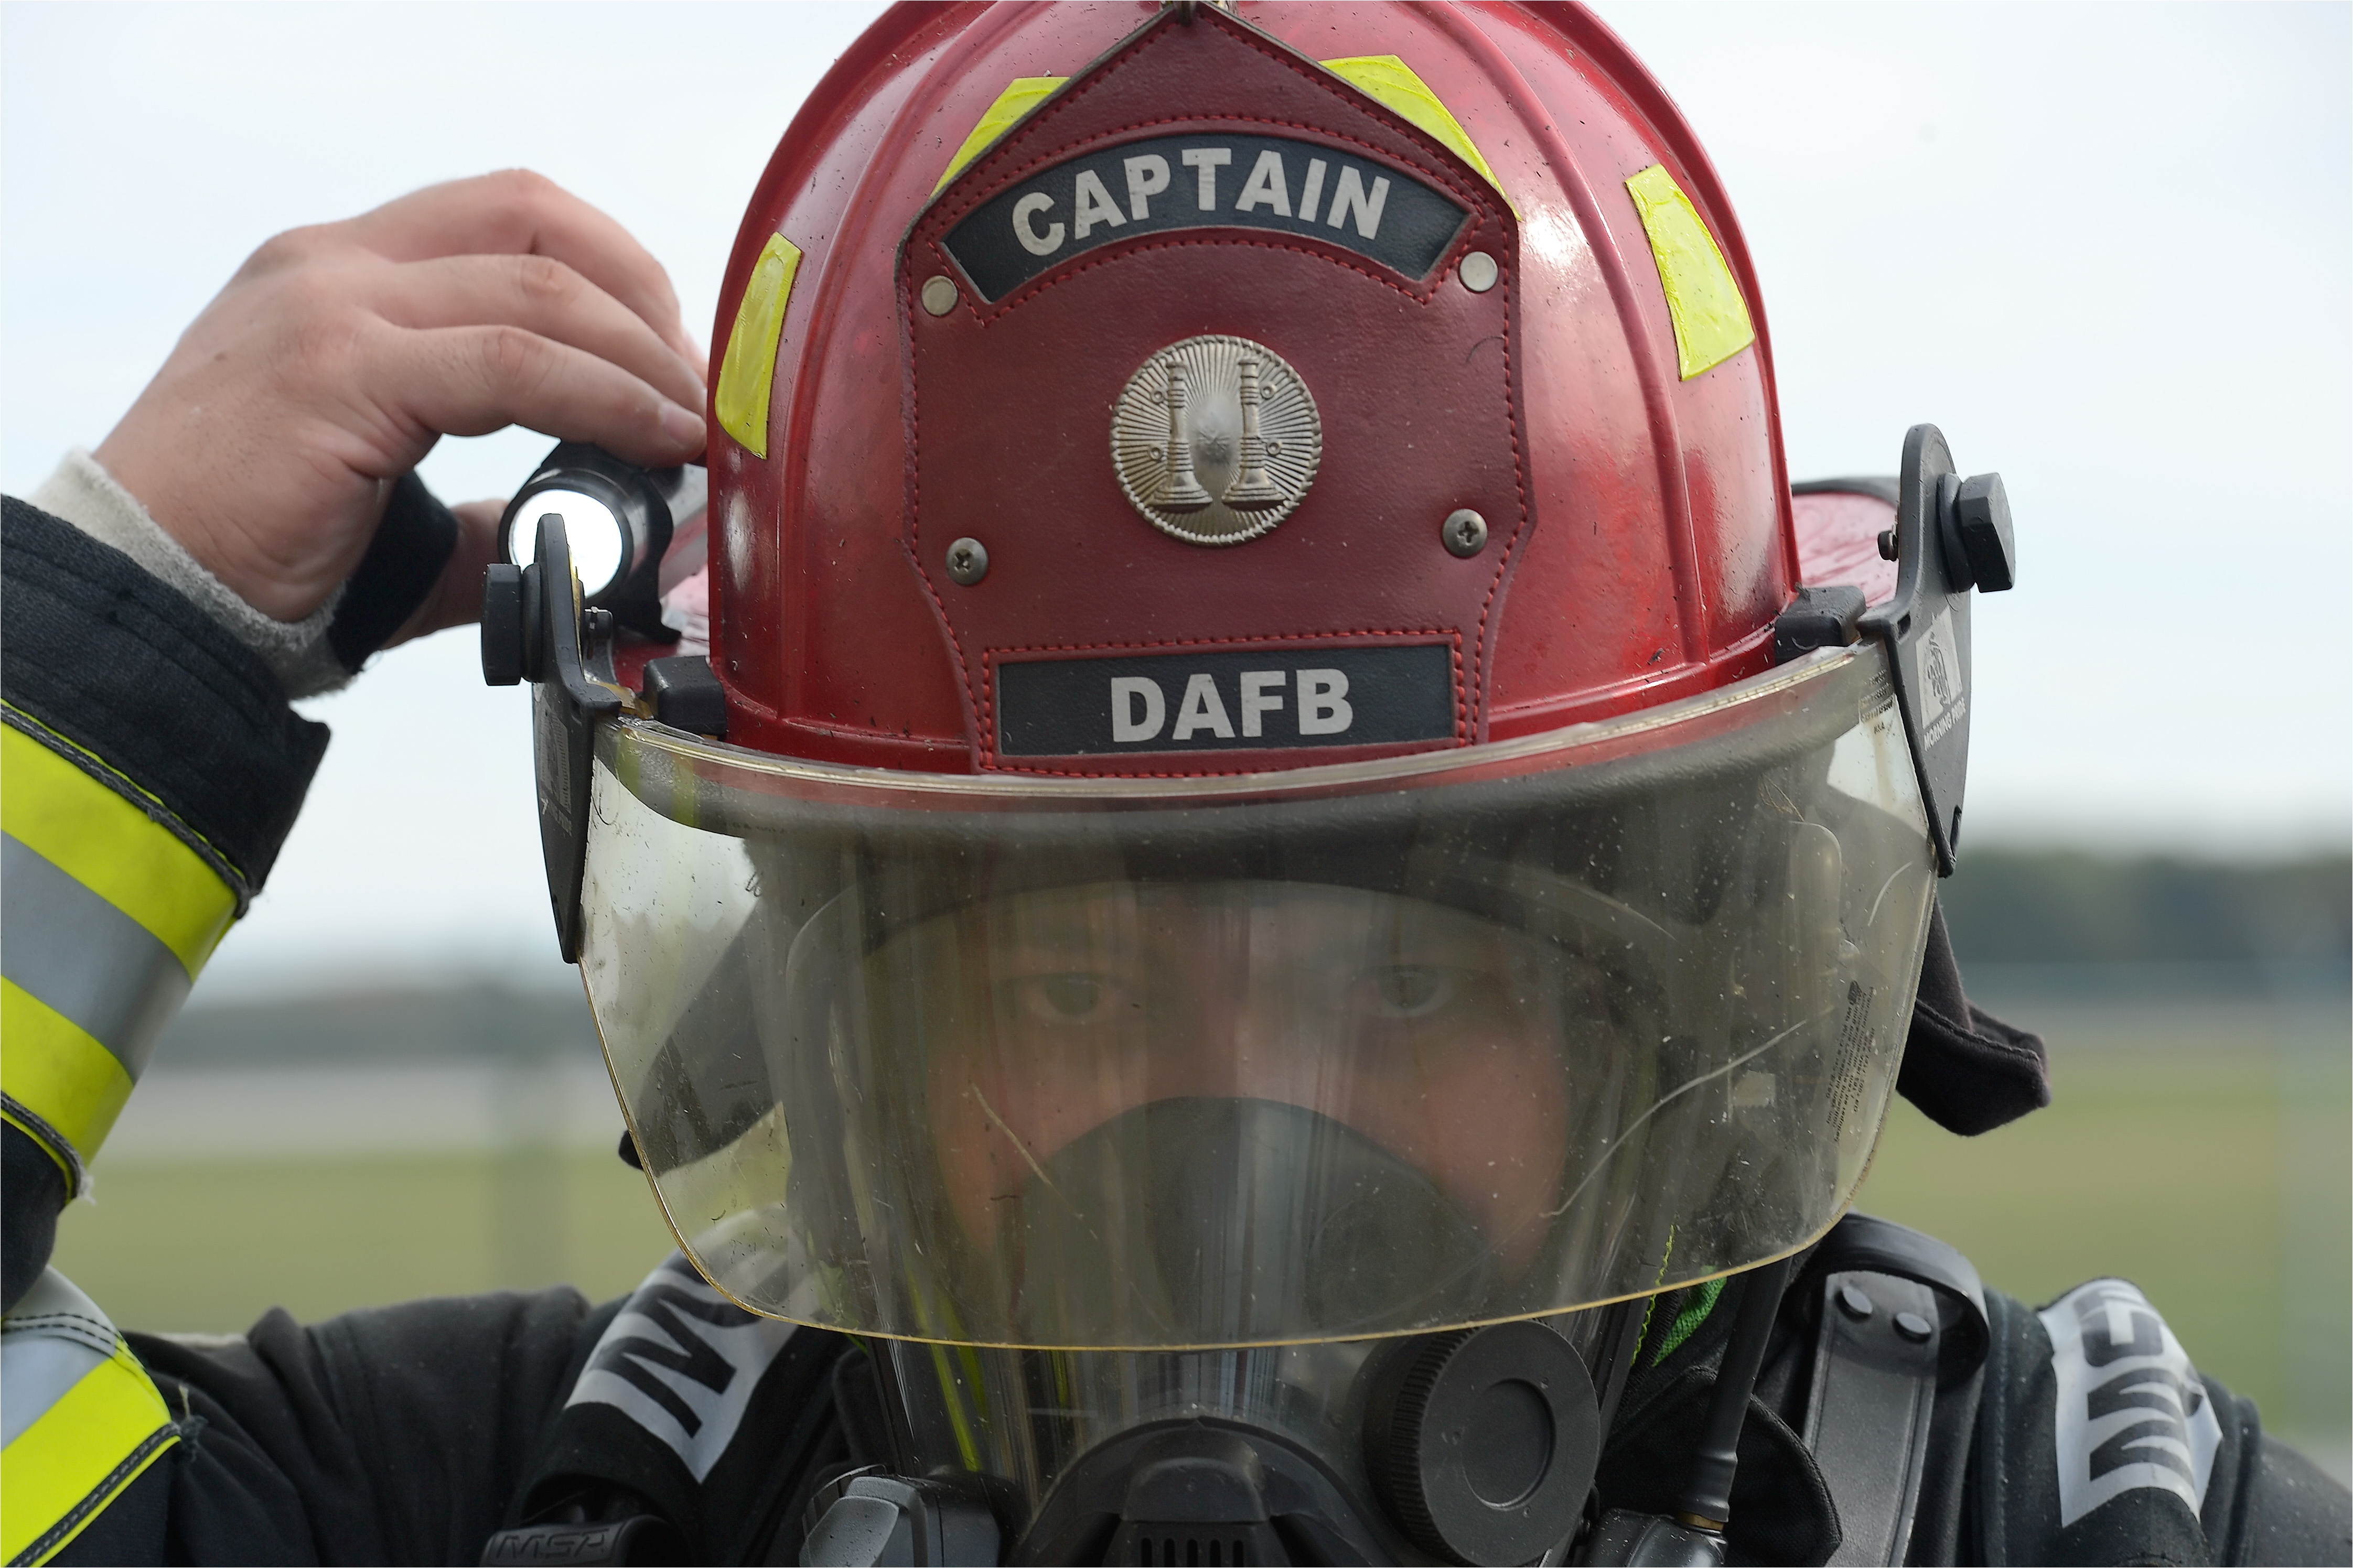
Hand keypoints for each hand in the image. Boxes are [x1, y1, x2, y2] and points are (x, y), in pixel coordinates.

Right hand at [94, 170, 706, 626]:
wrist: (150, 599)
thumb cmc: (257, 557)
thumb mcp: (396, 507)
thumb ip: (491, 508)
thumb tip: (588, 534)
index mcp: (343, 277)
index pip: (511, 218)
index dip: (618, 277)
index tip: (673, 363)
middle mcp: (334, 267)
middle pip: (539, 225)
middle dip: (647, 304)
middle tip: (700, 395)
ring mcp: (332, 307)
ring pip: (541, 289)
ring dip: (644, 357)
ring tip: (694, 426)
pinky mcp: (340, 370)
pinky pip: (514, 364)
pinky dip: (606, 399)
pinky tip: (654, 443)